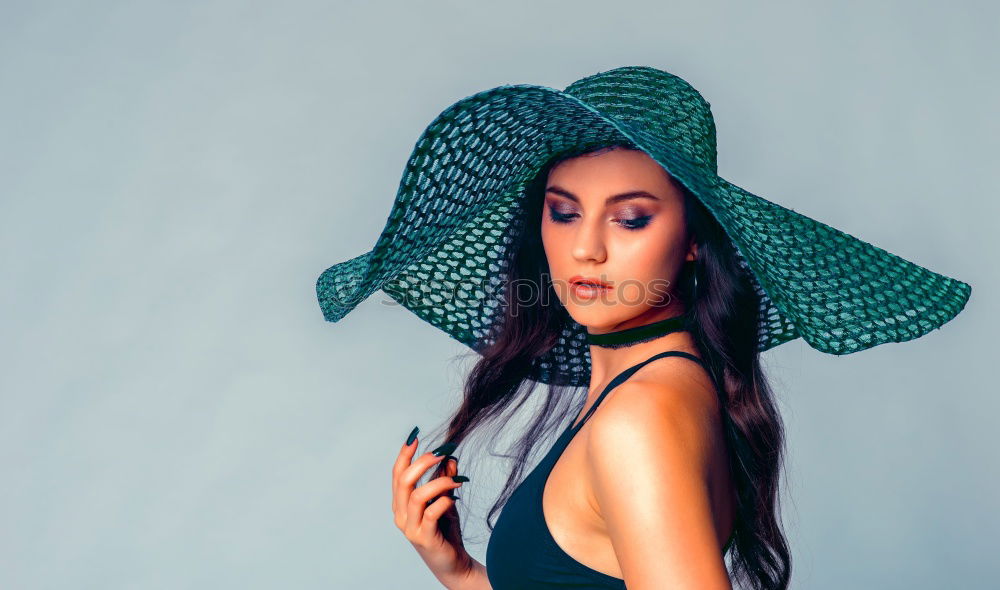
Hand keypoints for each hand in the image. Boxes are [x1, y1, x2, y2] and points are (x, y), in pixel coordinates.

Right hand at [392, 429, 471, 586]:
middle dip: (422, 462)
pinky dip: (444, 500)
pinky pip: (432, 512)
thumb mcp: (445, 500)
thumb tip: (450, 457)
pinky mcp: (425, 538)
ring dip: (439, 482)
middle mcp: (401, 515)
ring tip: (456, 479)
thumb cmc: (445, 532)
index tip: (415, 436)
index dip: (404, 454)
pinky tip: (455, 497)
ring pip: (417, 495)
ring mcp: (411, 528)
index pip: (397, 474)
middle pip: (403, 481)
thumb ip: (444, 480)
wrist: (453, 564)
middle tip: (441, 453)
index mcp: (401, 504)